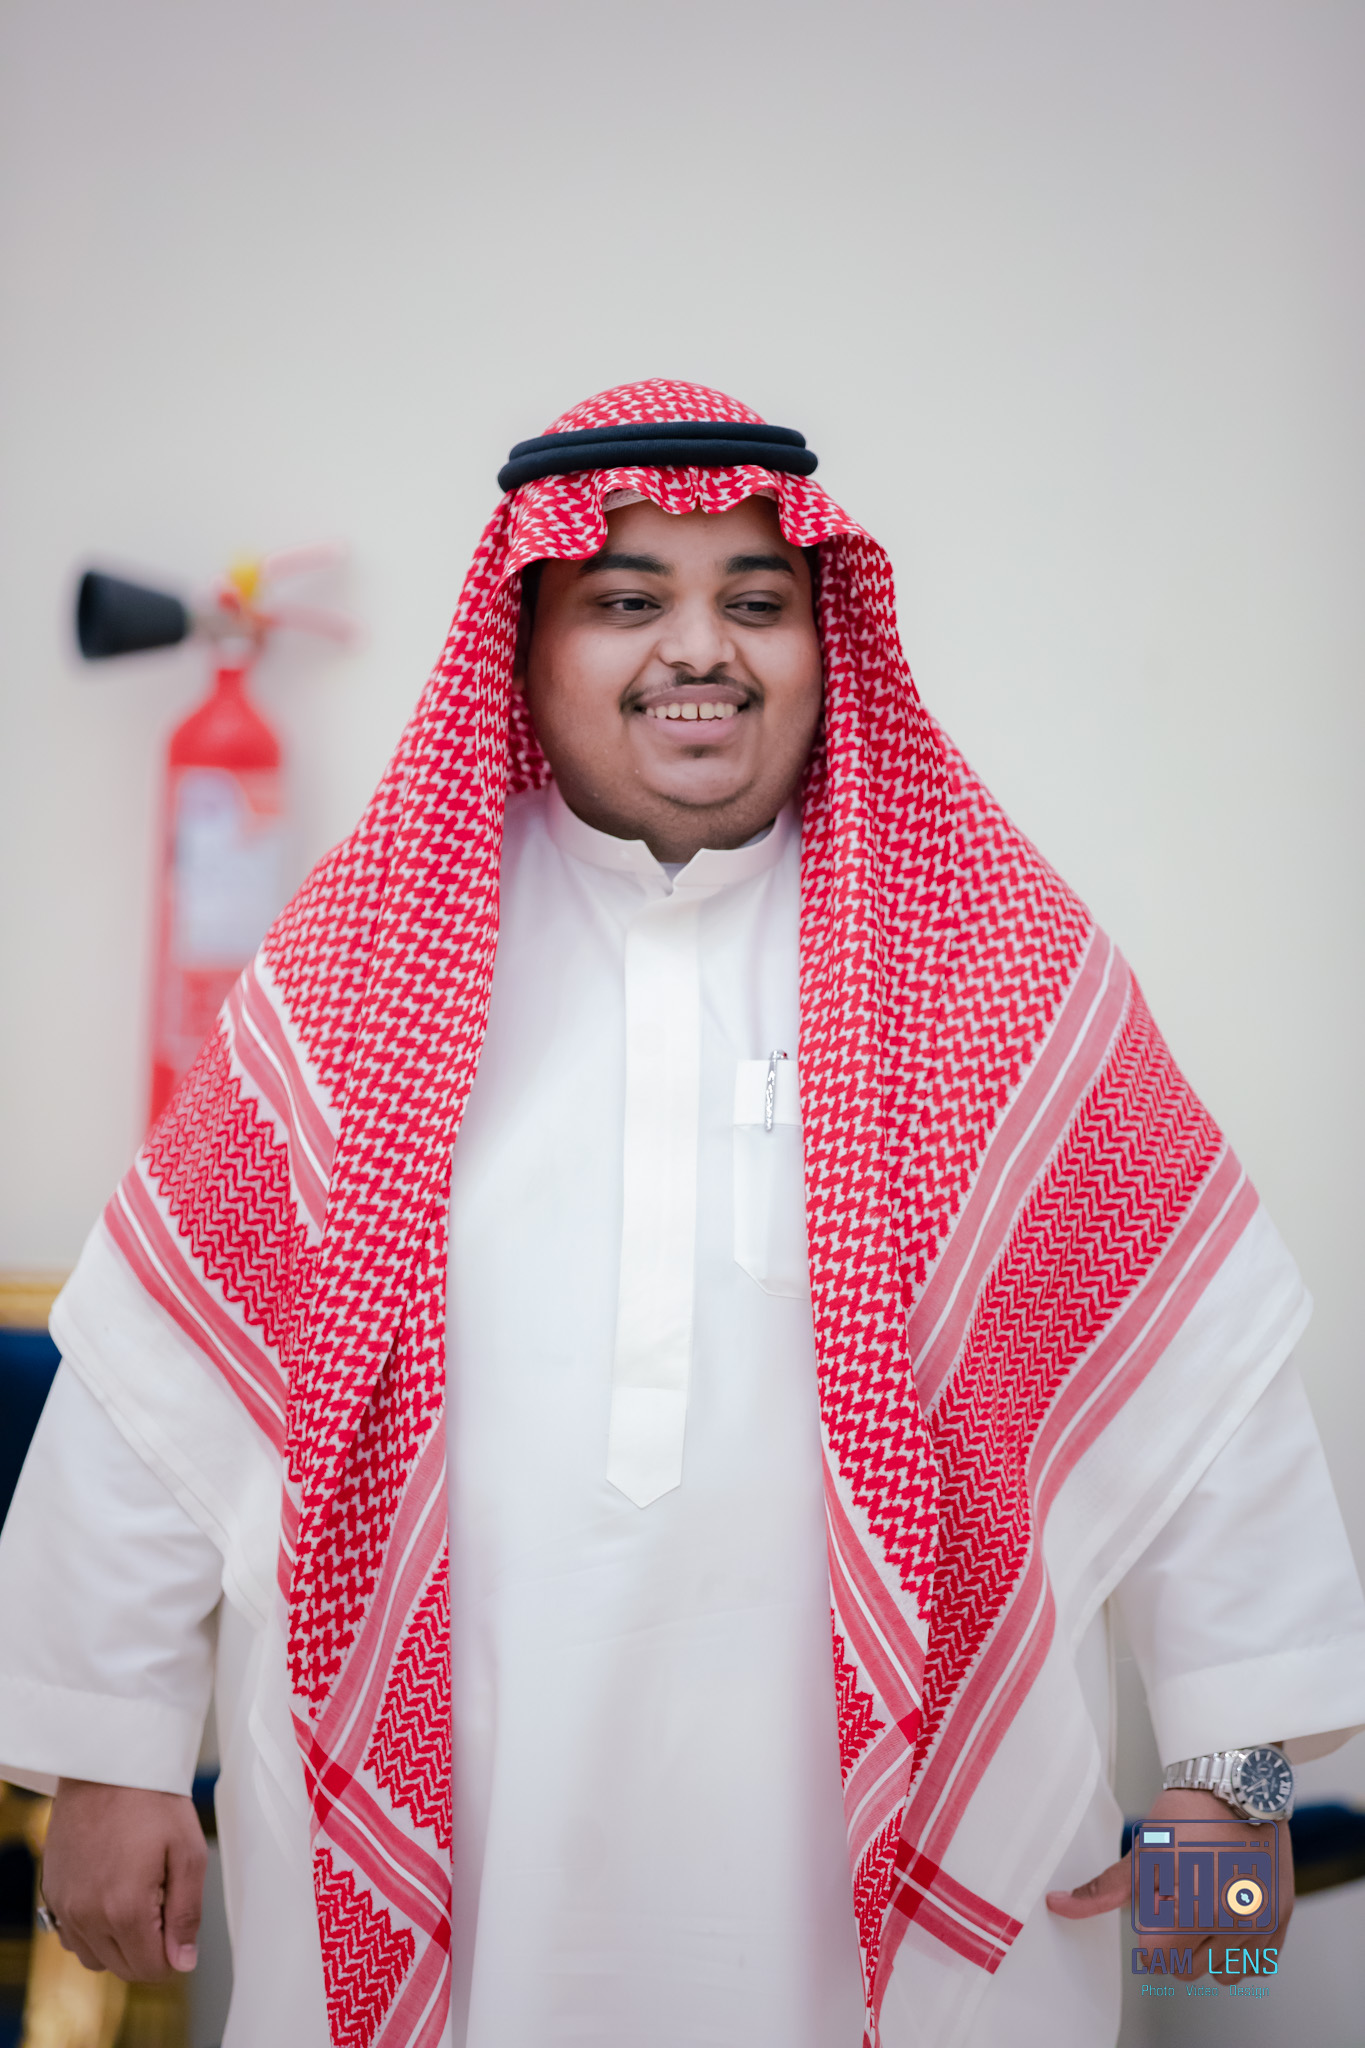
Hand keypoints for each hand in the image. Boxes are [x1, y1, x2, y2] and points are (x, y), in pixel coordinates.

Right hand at [40, 1779, 206, 1979]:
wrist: (108, 1765)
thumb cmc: (152, 1800)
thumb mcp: (189, 1852)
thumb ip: (187, 1914)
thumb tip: (183, 1961)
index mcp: (125, 1909)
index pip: (152, 1970)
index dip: (175, 1955)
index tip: (181, 1925)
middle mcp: (87, 1916)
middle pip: (124, 1968)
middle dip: (150, 1948)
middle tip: (163, 1899)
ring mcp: (65, 1906)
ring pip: (96, 1958)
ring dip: (120, 1943)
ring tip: (139, 1896)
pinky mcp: (52, 1893)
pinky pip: (72, 1937)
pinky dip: (93, 1930)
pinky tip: (111, 1896)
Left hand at [1045, 1787, 1293, 1975]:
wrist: (1236, 1783)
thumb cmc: (1189, 1815)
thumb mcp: (1143, 1852)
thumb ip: (1106, 1889)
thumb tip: (1060, 1905)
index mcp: (1196, 1910)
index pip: (1159, 1959)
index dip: (1150, 1935)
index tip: (1155, 1907)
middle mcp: (1235, 1923)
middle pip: (1191, 1969)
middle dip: (1177, 1943)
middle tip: (1178, 1901)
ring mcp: (1263, 1923)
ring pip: (1225, 1972)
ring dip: (1210, 1951)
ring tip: (1203, 1907)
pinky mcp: (1282, 1917)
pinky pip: (1257, 1961)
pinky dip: (1240, 1949)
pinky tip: (1227, 1914)